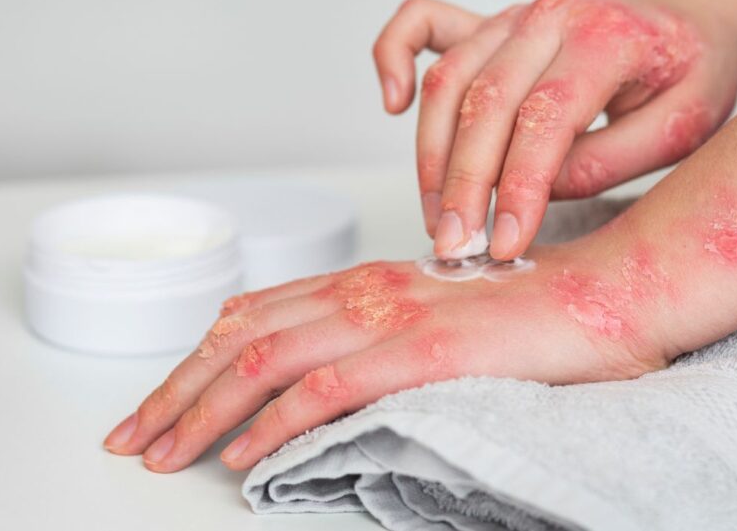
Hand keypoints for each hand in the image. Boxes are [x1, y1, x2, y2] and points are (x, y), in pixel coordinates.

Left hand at [103, 239, 675, 472]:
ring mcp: (390, 317)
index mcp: (366, 281)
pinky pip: (325, 389)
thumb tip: (329, 379)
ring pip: (267, 359)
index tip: (161, 399)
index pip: (256, 314)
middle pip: (242, 336)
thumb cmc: (531, 315)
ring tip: (163, 452)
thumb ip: (382, 335)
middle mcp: (364, 290)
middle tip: (131, 434)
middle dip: (176, 388)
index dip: (198, 358)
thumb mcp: (439, 316)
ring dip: (204, 409)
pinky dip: (274, 422)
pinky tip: (243, 455)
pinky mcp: (421, 351)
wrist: (604, 297)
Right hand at [373, 0, 736, 259]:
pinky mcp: (488, 24)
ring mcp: (512, 16)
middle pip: (484, 101)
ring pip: (447, 81)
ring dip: (431, 156)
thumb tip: (537, 191)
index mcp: (606, 36)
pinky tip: (393, 103)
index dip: (519, 188)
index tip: (506, 244)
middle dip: (463, 185)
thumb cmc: (690, 71)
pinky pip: (422, 24)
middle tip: (456, 247)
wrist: (686, 17)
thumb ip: (610, 160)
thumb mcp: (685, 126)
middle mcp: (550, 17)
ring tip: (438, 218)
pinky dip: (394, 55)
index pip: (546, 117)